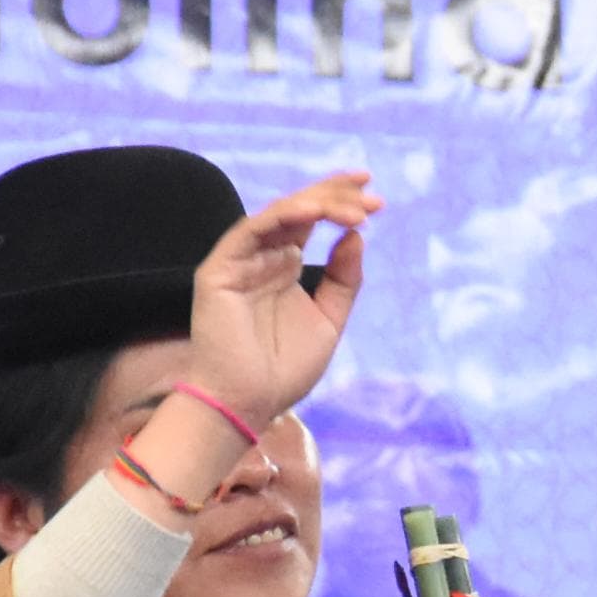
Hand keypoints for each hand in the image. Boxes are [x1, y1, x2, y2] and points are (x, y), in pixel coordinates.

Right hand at [184, 169, 376, 426]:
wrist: (248, 402)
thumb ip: (344, 280)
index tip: (376, 198)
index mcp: (285, 266)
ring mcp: (241, 259)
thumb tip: (356, 235)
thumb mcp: (329, 320)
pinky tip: (314, 211)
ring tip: (354, 210)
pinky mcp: (221, 268)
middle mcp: (263, 256)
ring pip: (279, 214)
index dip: (339, 201)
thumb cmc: (284, 370)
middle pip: (299, 209)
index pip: (311, 220)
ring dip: (317, 203)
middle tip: (371, 193)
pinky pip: (252, 230)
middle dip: (335, 195)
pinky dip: (284, 216)